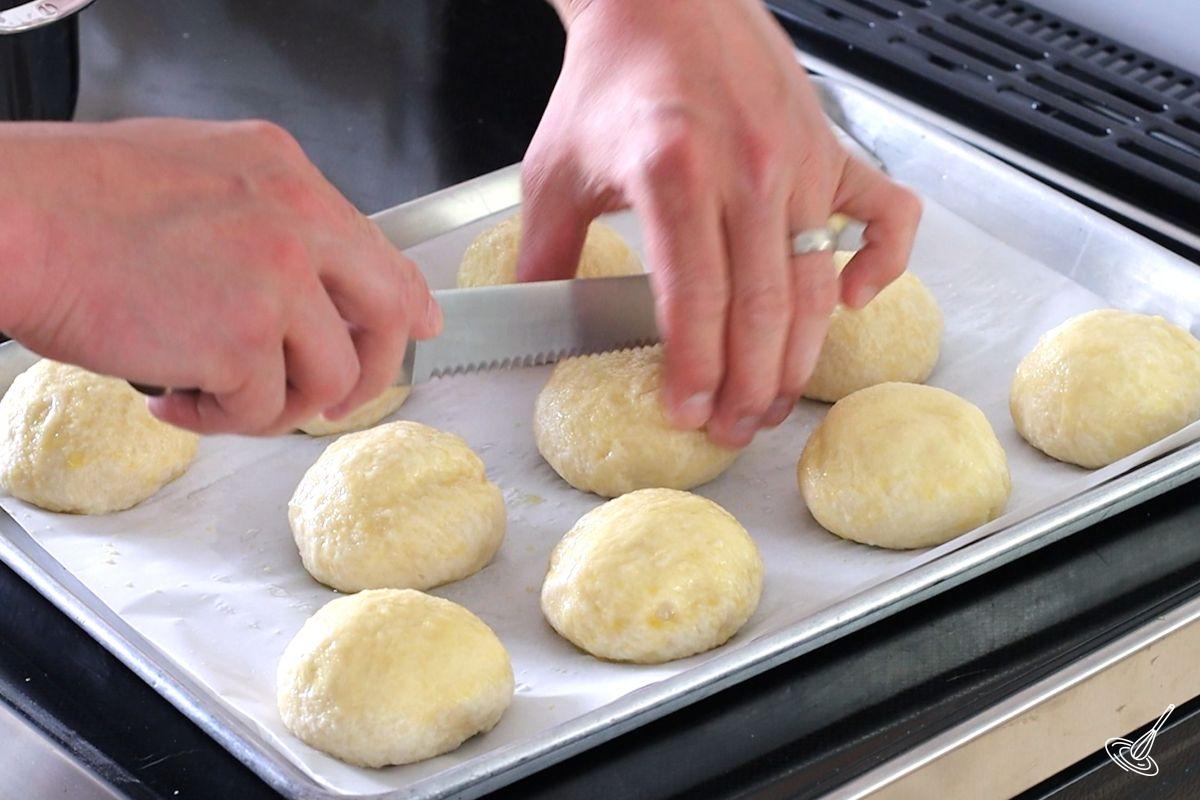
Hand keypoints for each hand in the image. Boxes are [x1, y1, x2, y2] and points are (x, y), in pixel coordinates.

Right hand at [0, 118, 439, 435]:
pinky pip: (260, 409)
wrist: (13, 219)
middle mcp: (297, 221)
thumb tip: (310, 268)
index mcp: (288, 175)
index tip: (417, 330)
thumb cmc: (75, 200)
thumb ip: (269, 217)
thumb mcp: (199, 174)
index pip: (380, 252)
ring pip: (327, 378)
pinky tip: (173, 400)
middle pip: (388, 317)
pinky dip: (218, 420)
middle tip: (332, 401)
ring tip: (215, 397)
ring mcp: (276, 280)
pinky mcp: (242, 339)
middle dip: (370, 373)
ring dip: (275, 406)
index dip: (406, 303)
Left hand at [520, 0, 920, 446]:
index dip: (695, 369)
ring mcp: (801, 161)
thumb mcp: (556, 168)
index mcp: (674, 172)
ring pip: (815, 283)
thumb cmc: (613, 80)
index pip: (695, 299)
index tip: (688, 412)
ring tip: (772, 399)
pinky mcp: (831, 149)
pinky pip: (887, 216)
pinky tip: (849, 301)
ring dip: (799, 356)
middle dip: (748, 385)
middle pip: (762, 308)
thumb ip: (545, 252)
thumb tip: (537, 317)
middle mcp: (748, 169)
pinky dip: (882, 264)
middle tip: (732, 430)